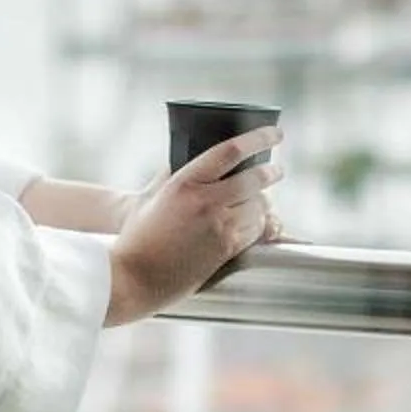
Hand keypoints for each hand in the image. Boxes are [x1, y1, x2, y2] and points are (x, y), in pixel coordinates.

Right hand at [105, 126, 281, 326]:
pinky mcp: (225, 251)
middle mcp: (205, 202)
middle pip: (254, 179)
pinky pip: (255, 231)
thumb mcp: (150, 197)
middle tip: (277, 169)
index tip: (275, 134)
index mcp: (184, 183)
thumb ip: (169, 176)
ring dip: (264, 202)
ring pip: (259, 207)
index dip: (259, 138)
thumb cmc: (137, 238)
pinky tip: (255, 223)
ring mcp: (218, 227)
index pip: (231, 151)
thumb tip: (184, 158)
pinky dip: (259, 224)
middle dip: (271, 172)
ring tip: (263, 200)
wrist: (133, 277)